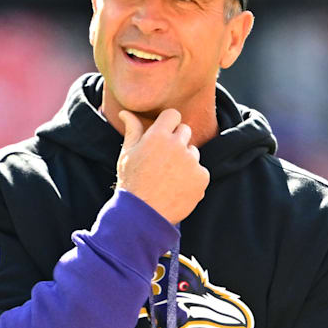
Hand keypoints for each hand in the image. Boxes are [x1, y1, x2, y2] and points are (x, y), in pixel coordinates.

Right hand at [116, 109, 209, 223]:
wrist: (143, 215)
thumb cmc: (132, 183)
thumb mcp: (127, 154)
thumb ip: (132, 130)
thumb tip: (125, 111)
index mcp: (158, 136)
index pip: (173, 115)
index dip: (168, 124)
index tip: (164, 134)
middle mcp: (177, 145)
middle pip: (185, 131)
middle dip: (176, 141)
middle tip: (163, 161)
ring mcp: (192, 161)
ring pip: (193, 152)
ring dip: (185, 161)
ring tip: (168, 178)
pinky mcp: (202, 177)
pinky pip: (201, 171)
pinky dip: (193, 179)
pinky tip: (178, 188)